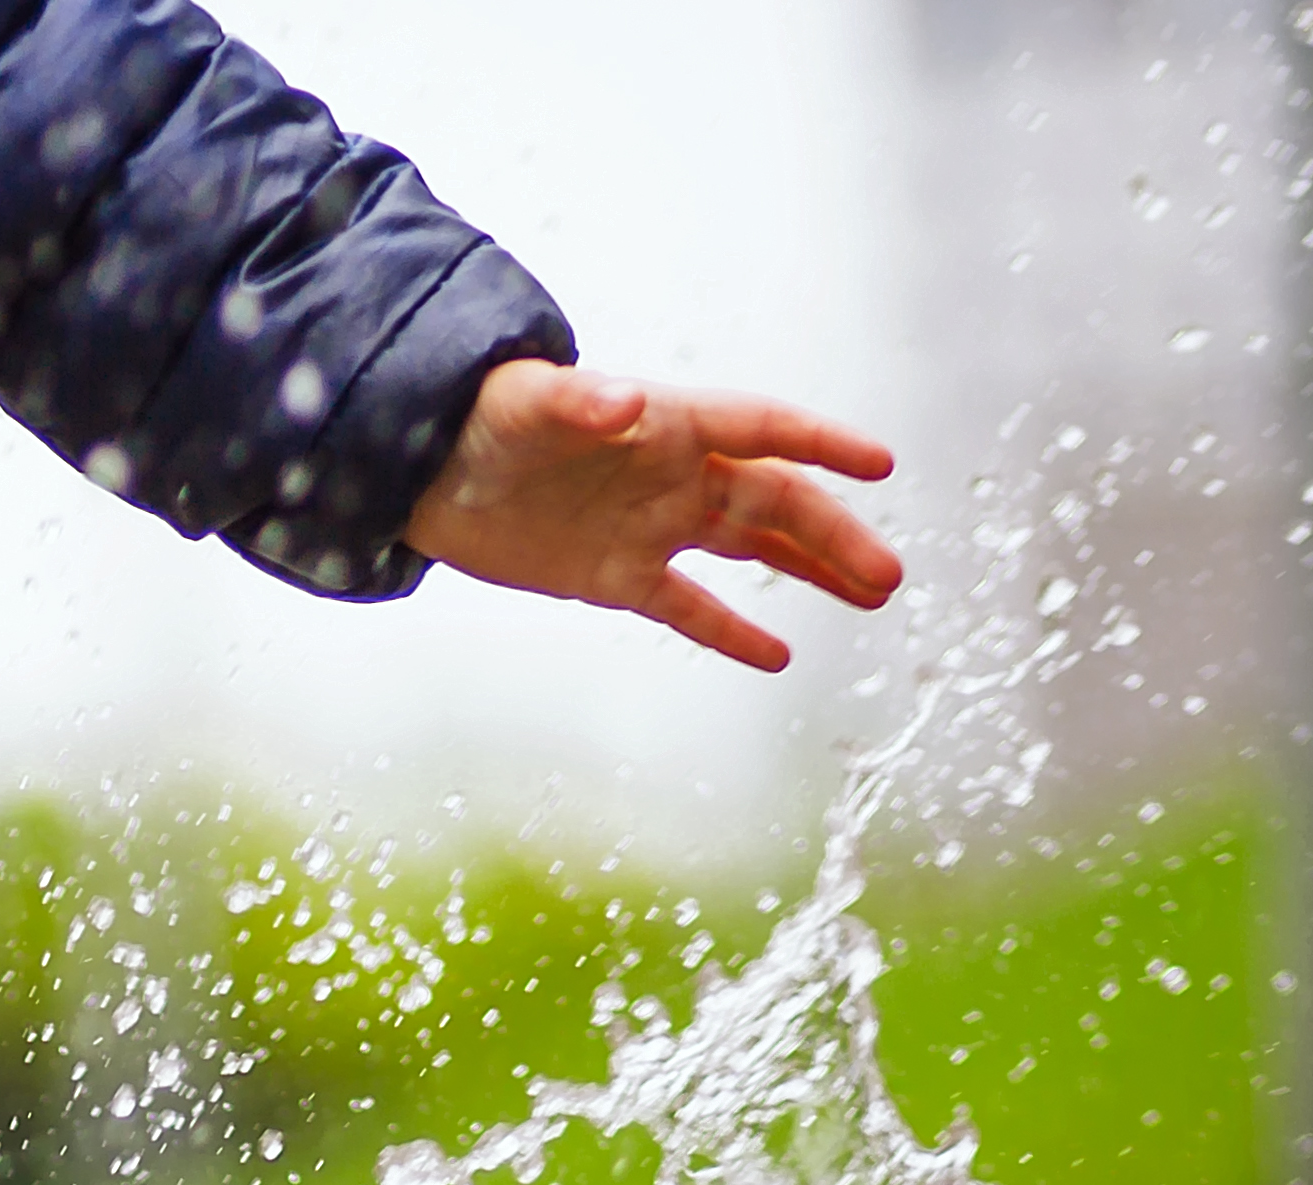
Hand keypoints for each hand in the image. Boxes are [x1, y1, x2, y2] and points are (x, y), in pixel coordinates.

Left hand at [403, 363, 899, 673]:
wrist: (424, 468)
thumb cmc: (483, 417)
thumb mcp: (528, 404)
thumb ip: (580, 402)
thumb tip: (626, 401)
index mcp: (668, 424)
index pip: (763, 429)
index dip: (820, 444)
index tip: (878, 464)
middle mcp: (673, 474)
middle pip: (773, 502)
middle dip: (832, 535)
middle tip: (888, 575)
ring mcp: (650, 525)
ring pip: (748, 550)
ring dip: (808, 570)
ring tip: (869, 595)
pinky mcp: (615, 575)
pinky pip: (686, 606)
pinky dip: (729, 630)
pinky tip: (778, 654)